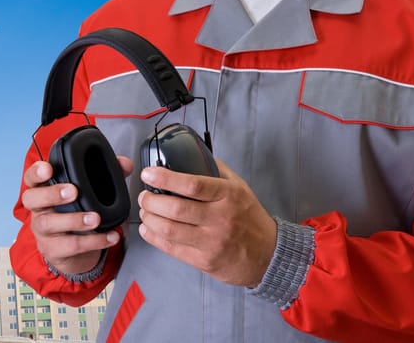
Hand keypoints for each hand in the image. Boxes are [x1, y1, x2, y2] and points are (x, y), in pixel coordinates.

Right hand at [21, 156, 132, 273]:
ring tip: (95, 218)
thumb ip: (106, 175)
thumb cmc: (77, 214)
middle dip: (52, 194)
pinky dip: (93, 241)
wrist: (72, 252)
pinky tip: (110, 236)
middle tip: (73, 192)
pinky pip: (70, 246)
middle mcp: (39, 209)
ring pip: (49, 223)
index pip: (31, 178)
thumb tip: (125, 164)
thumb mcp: (89, 193)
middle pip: (31, 198)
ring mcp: (43, 230)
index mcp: (44, 190)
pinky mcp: (53, 249)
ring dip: (74, 220)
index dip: (36, 172)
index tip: (48, 168)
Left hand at [137, 159, 275, 286]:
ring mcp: (212, 242)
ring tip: (145, 211)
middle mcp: (220, 219)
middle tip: (144, 196)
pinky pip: (171, 249)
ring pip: (169, 230)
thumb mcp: (240, 187)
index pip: (193, 185)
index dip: (165, 178)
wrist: (269, 255)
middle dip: (151, 201)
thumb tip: (191, 153)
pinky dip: (154, 237)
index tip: (148, 174)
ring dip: (149, 219)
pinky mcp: (204, 261)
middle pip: (175, 209)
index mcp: (228, 196)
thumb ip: (216, 170)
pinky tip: (148, 229)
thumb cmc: (250, 218)